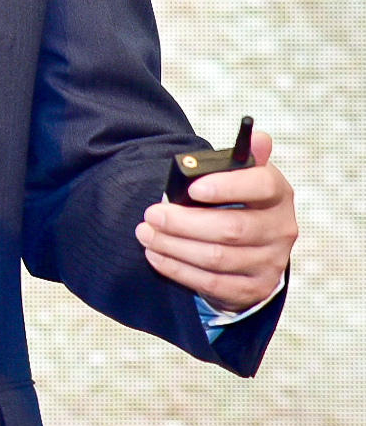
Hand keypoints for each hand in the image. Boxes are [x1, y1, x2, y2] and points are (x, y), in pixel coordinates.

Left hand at [136, 126, 297, 313]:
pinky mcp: (255, 288)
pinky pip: (213, 283)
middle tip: (151, 213)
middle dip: (183, 222)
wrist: (251, 246)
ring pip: (217, 258)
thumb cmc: (236, 202)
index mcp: (278, 193)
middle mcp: (281, 229)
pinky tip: (156, 255)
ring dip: (174, 246)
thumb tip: (258, 137)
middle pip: (231, 229)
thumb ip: (241, 159)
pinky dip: (179, 269)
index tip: (193, 188)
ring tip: (145, 233)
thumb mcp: (239, 177)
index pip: (261, 186)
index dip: (227, 187)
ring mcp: (271, 262)